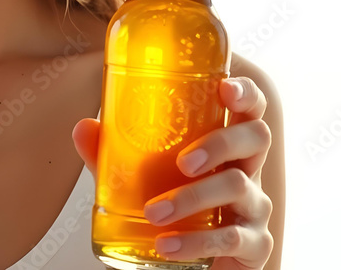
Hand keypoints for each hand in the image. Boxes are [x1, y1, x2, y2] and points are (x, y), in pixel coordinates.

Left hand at [73, 76, 273, 269]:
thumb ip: (113, 154)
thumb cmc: (170, 210)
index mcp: (225, 144)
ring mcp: (255, 206)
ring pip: (238, 187)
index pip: (249, 108)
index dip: (245, 92)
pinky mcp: (255, 244)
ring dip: (191, 198)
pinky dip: (194, 241)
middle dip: (221, 143)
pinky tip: (166, 244)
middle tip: (184, 162)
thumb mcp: (137, 178)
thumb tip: (84, 128)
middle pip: (257, 137)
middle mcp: (247, 168)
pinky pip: (231, 238)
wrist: (180, 265)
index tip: (224, 88)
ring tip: (153, 213)